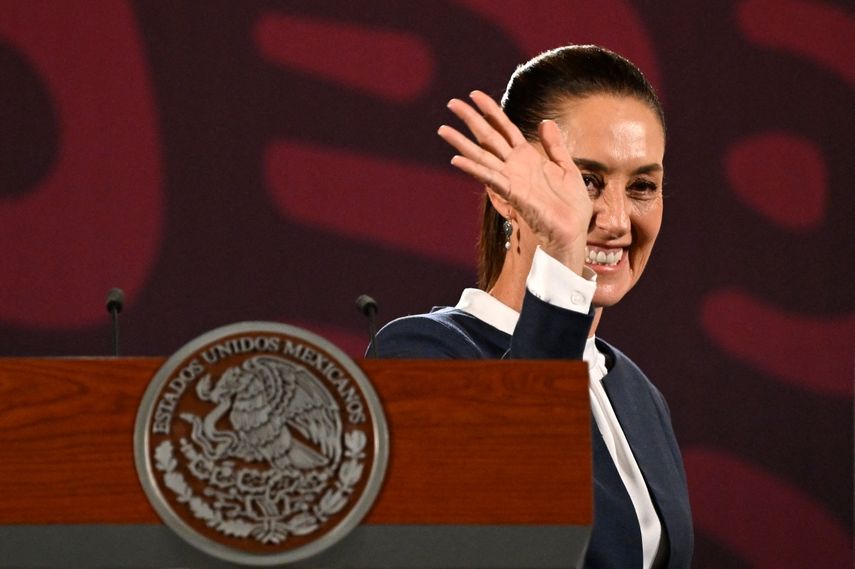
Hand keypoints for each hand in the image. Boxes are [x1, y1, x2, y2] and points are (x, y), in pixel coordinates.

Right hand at [437, 91, 591, 274]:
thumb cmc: (571, 206)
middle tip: (451, 103)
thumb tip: (545, 122)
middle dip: (470, 119)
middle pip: (488, 137)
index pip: (505, 128)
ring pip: (482, 156)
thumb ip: (554, 146)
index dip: (491, 110)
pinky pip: (490, 178)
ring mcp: (511, 179)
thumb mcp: (567, 168)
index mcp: (528, 158)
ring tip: (443, 129)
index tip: (474, 94)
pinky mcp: (514, 194)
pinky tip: (456, 160)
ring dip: (462, 143)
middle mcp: (515, 166)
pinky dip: (474, 169)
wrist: (572, 232)